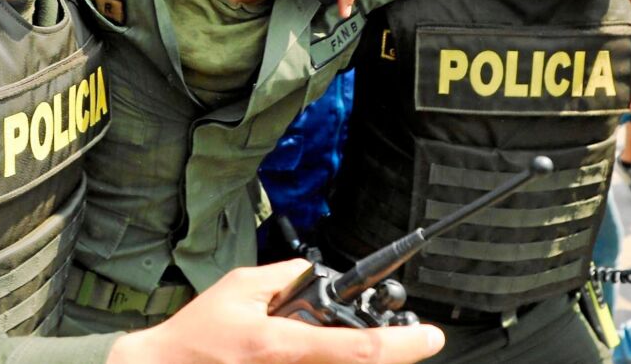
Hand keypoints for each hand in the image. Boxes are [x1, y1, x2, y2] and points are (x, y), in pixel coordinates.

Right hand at [107, 260, 444, 363]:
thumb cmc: (199, 333)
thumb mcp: (241, 285)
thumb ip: (286, 276)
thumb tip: (316, 274)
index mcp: (281, 344)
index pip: (357, 349)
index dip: (401, 345)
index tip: (431, 338)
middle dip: (389, 351)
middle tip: (408, 337)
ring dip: (360, 354)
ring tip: (347, 337)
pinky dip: (335, 359)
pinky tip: (322, 347)